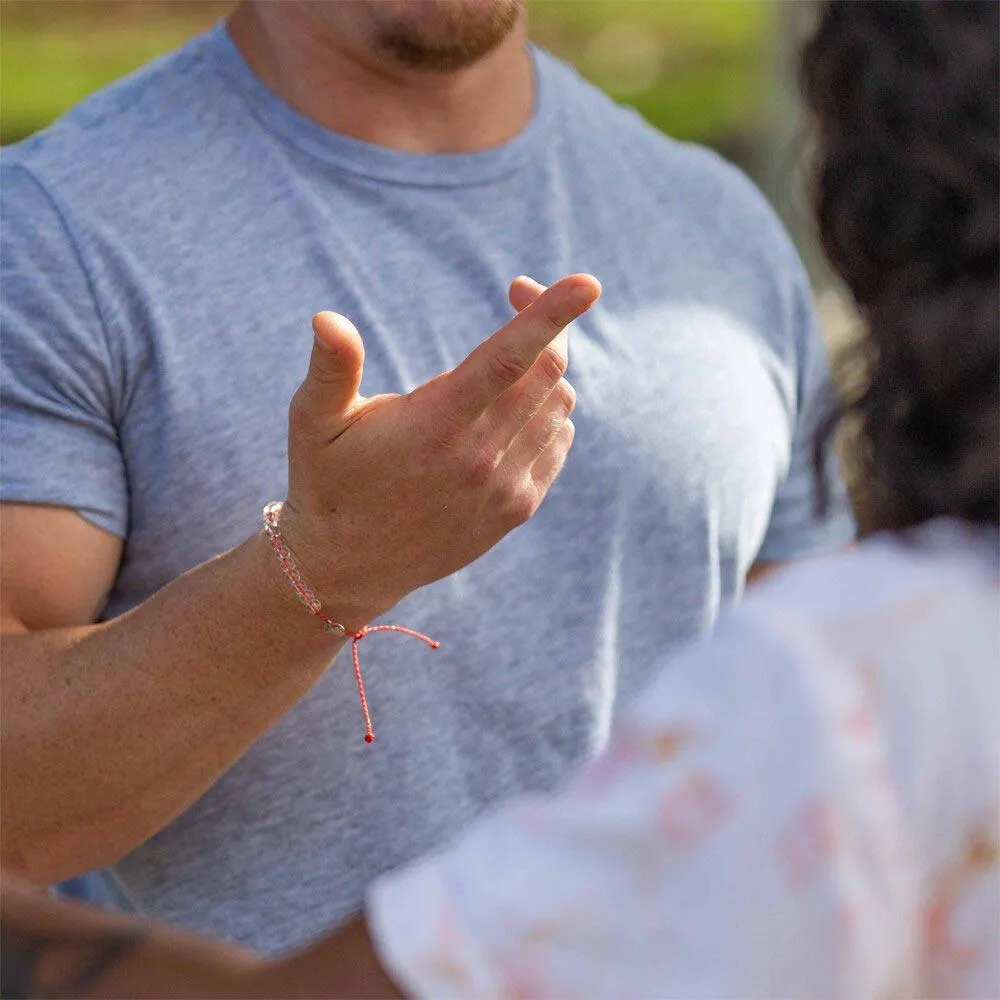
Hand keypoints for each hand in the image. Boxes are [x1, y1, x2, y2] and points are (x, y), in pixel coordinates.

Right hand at [280, 273, 600, 625]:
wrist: (350, 567)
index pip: (508, 359)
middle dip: (545, 323)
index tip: (589, 283)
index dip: (550, 315)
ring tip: (504, 364)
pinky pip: (559, 441)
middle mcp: (480, 457)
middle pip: (547, 372)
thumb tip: (326, 317)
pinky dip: (550, 413)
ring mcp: (504, 487)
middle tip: (515, 296)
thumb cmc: (328, 481)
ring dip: (546, 369)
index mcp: (435, 425)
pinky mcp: (517, 509)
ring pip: (560, 404)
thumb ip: (330, 368)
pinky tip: (512, 411)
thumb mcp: (313, 422)